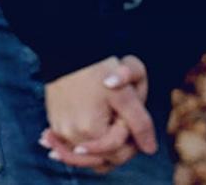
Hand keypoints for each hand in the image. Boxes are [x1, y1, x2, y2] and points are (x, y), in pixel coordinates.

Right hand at [42, 55, 154, 172]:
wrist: (69, 48)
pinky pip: (73, 145)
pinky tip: (92, 129)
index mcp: (92, 130)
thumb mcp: (126, 92)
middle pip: (104, 158)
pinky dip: (84, 142)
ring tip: (111, 127)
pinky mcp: (55, 124)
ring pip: (88, 154)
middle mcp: (73, 136)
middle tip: (123, 121)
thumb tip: (150, 149)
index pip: (121, 152)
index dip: (131, 136)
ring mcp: (62, 132)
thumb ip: (140, 123)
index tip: (130, 115)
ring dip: (101, 146)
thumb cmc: (99, 66)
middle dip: (118, 143)